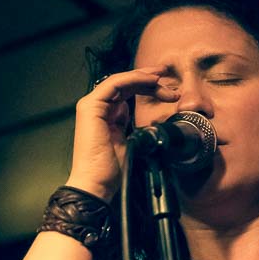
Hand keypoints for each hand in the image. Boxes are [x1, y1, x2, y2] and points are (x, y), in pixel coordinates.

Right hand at [67, 67, 179, 201]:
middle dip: (147, 79)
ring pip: (120, 81)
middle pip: (124, 85)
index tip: (167, 88)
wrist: (97, 184)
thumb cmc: (111, 170)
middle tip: (168, 75)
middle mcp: (96, 107)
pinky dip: (132, 80)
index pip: (126, 93)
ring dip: (143, 78)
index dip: (146, 87)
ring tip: (162, 79)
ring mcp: (91, 106)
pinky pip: (114, 85)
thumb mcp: (127, 143)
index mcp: (104, 114)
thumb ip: (129, 126)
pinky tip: (149, 81)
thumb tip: (141, 118)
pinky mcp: (91, 107)